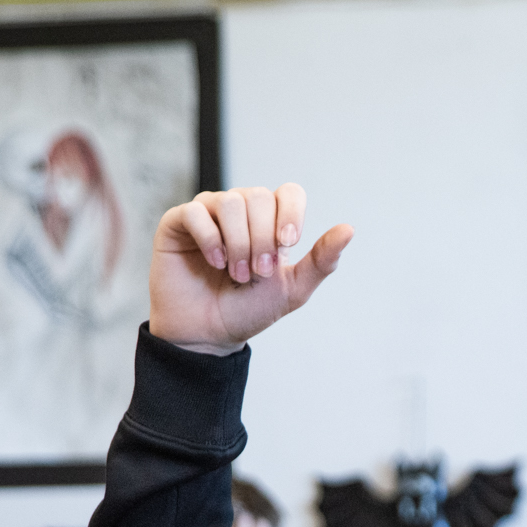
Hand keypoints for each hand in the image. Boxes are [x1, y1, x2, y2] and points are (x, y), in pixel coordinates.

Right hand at [148, 184, 352, 354]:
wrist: (210, 334)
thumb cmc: (248, 310)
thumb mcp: (292, 289)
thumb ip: (321, 261)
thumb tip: (349, 229)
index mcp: (269, 220)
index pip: (288, 192)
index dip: (290, 214)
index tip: (286, 245)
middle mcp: (240, 210)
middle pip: (259, 197)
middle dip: (262, 239)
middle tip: (256, 272)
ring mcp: (208, 213)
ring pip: (230, 203)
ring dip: (238, 243)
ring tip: (234, 273)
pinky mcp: (177, 222)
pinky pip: (196, 212)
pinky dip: (209, 238)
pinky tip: (214, 261)